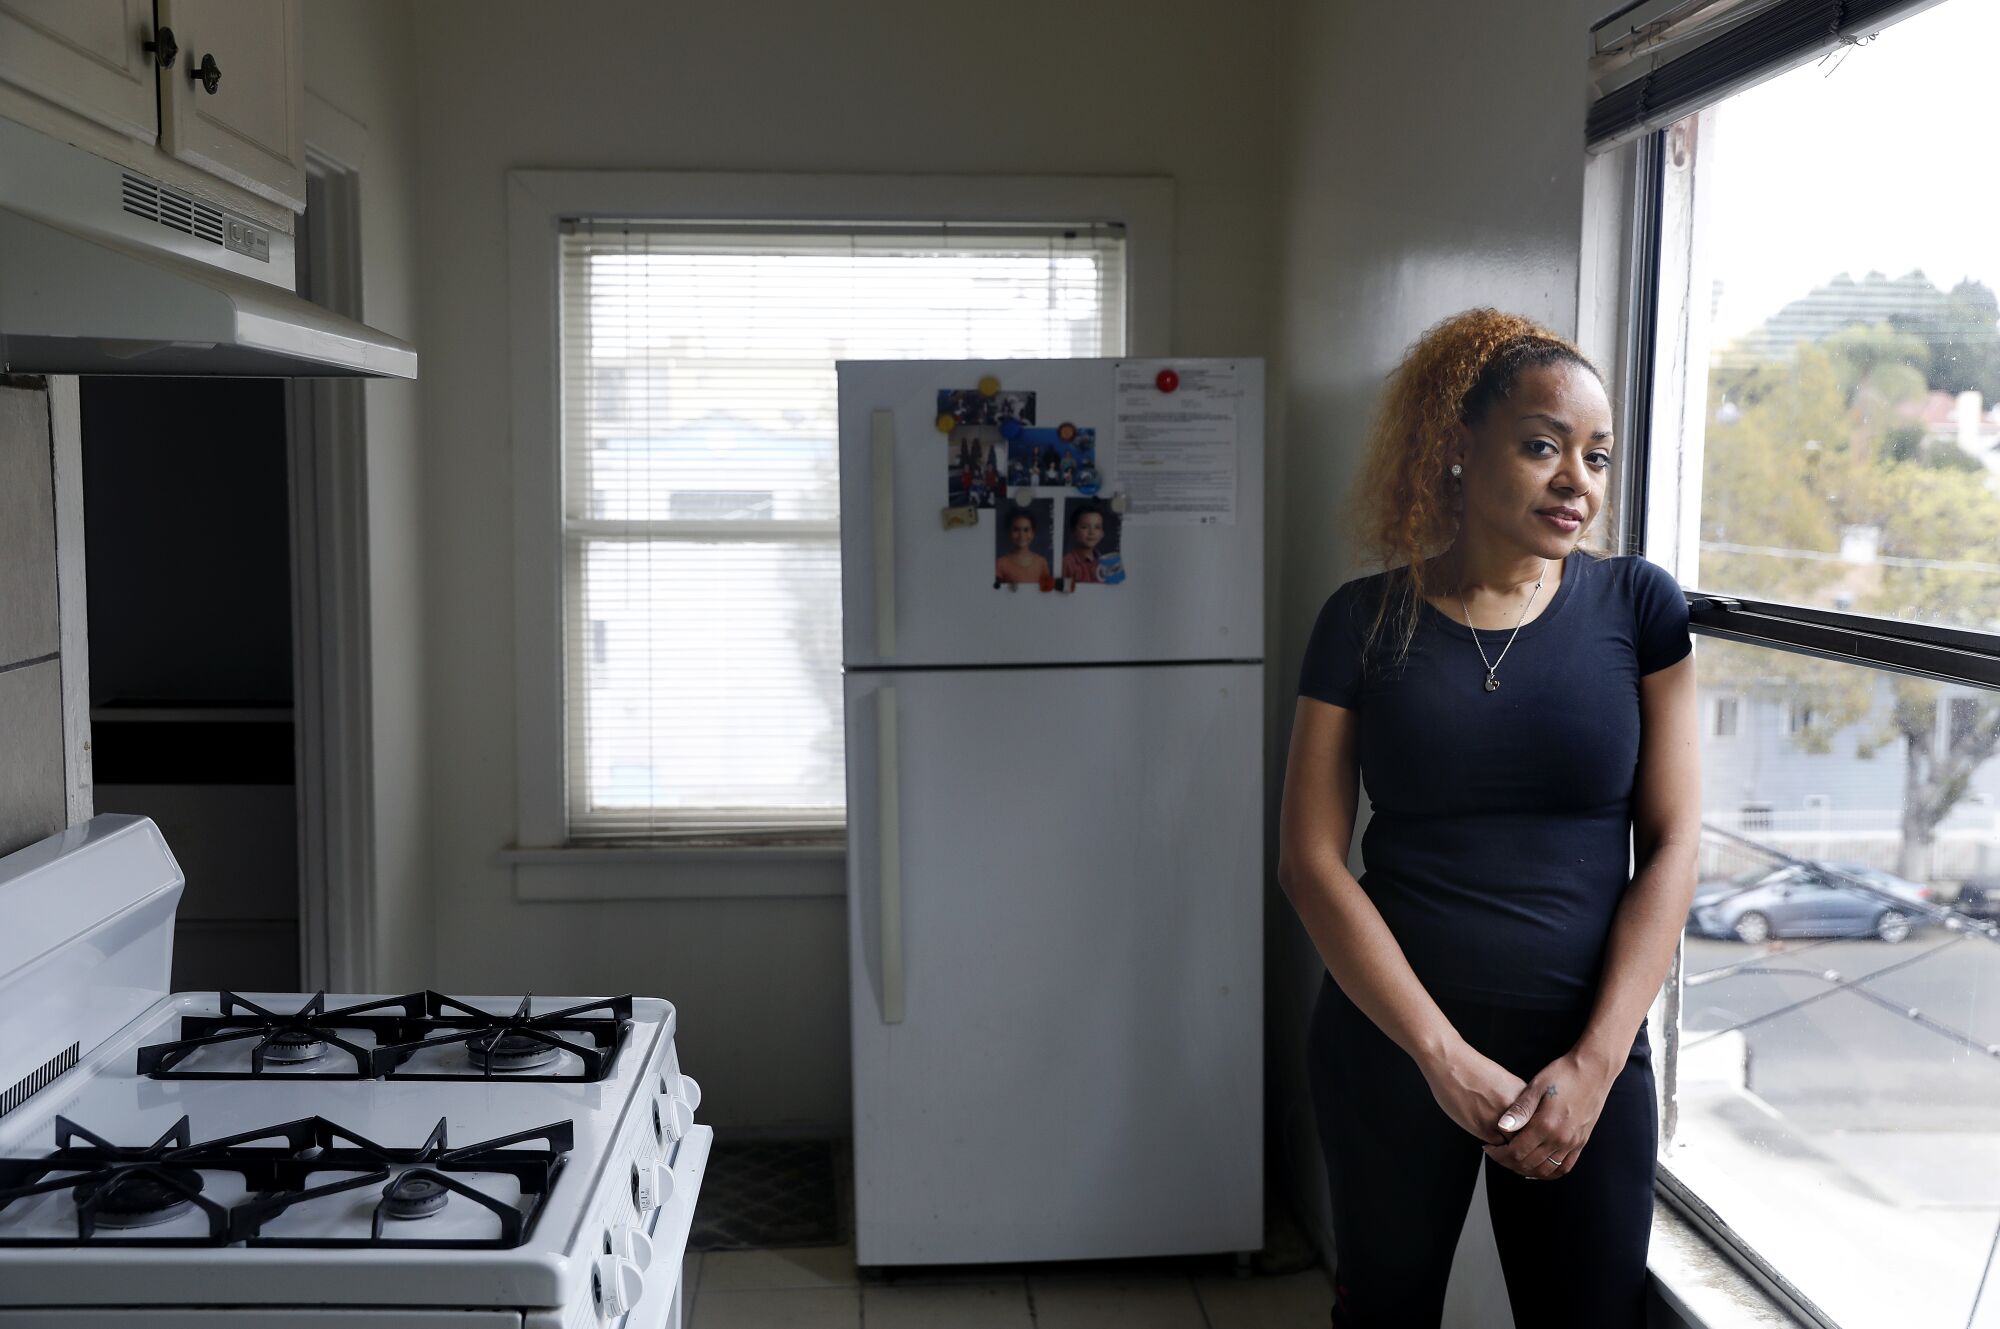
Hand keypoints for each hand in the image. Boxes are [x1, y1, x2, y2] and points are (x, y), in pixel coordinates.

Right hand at [1418, 1040, 1529, 1147]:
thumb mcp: (1504, 1082)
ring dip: (1509, 1148)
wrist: (1450, 1063)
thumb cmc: (1471, 1069)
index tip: (1526, 1135)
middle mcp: (1516, 1108)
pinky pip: (1496, 1147)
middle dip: (1523, 1142)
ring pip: (1513, 1146)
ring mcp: (1501, 1119)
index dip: (1531, 1132)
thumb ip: (1514, 1101)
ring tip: (1501, 1144)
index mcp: (1524, 1096)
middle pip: (1529, 1137)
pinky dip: (1493, 1148)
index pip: (1537, 1125)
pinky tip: (1486, 1137)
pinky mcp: (1484, 1127)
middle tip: (1515, 1144)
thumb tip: (1518, 1119)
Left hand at [1480, 1050, 1616, 1181]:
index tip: (1489, 1148)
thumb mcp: (1536, 1086)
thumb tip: (1502, 1126)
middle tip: (1497, 1155)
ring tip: (1513, 1161)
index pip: (1517, 1152)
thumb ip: (1520, 1110)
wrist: (1593, 1071)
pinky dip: (1549, 1172)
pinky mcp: (1581, 1142)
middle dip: (1508, 1163)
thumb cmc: (1563, 1074)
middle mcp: (1561, 1139)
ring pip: (1546, 1170)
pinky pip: (1564, 1167)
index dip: (1499, 1154)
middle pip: (1529, 1164)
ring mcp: (1573, 1143)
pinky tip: (1537, 1168)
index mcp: (1546, 1125)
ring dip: (1527, 1170)